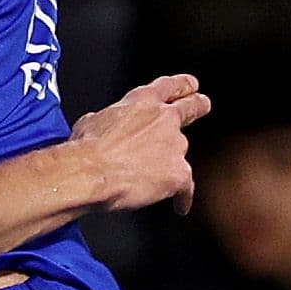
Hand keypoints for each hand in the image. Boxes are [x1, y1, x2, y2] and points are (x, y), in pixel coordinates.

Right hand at [71, 73, 209, 211]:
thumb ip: (108, 121)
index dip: (183, 84)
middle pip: (192, 107)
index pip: (170, 86)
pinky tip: (179, 205)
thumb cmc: (87, 149)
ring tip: (161, 176)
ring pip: (181, 154)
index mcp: (142, 102)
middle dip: (198, 105)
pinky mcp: (179, 174)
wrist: (91, 172)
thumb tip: (105, 127)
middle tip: (203, 105)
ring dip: (173, 163)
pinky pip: (186, 188)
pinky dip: (182, 197)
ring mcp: (175, 146)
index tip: (191, 85)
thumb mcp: (92, 121)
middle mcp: (164, 119)